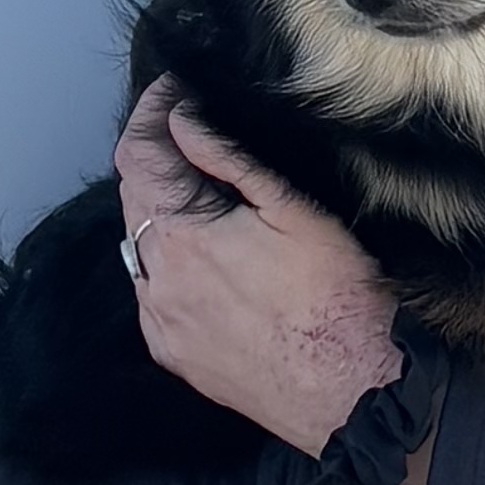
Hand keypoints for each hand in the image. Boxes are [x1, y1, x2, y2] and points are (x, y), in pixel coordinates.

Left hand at [115, 89, 406, 459]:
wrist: (352, 393)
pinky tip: (208, 260)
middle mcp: (156, 280)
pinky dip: (167, 263)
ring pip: (139, 247)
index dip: (150, 112)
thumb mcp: (295, 211)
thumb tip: (183, 120)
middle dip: (156, 158)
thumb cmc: (337, 300)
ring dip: (160, 213)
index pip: (135, 154)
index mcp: (181, 236)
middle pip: (132, 197)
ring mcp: (160, 322)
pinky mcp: (173, 354)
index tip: (174, 91)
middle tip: (194, 133)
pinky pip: (153, 293)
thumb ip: (229, 161)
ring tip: (205, 196)